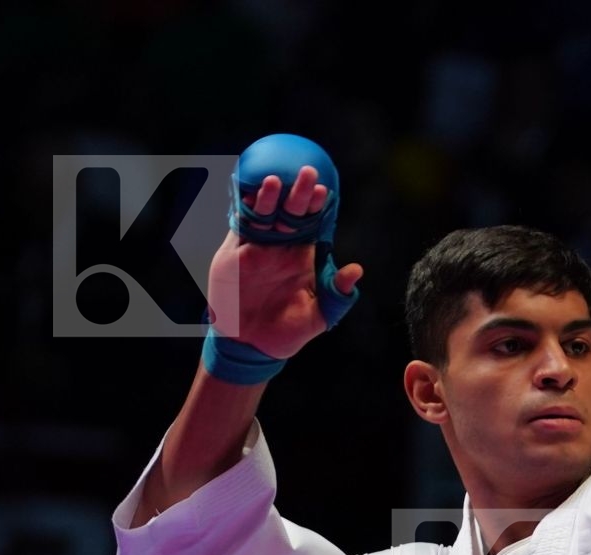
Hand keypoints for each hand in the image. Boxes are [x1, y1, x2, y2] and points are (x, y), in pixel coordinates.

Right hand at [205, 165, 363, 361]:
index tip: (325, 191)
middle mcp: (280, 247)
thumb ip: (338, 295)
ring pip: (263, 215)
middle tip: (308, 173)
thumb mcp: (319, 316)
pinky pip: (237, 226)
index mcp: (302, 257)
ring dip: (269, 198)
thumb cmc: (289, 331)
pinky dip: (241, 208)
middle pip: (290, 213)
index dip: (318, 208)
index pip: (312, 225)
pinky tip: (245, 191)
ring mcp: (256, 248)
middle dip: (298, 193)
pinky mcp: (234, 254)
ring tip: (276, 182)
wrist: (252, 346)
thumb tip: (356, 271)